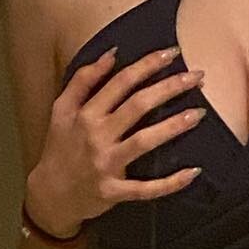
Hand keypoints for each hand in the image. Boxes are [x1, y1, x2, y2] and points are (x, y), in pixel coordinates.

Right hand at [26, 47, 208, 234]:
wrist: (48, 196)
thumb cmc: (60, 147)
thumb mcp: (61, 110)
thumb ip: (83, 80)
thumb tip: (112, 53)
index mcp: (85, 114)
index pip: (121, 82)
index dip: (147, 65)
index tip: (172, 52)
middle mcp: (96, 136)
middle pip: (137, 106)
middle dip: (169, 88)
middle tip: (197, 76)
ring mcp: (105, 165)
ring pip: (144, 142)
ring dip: (173, 127)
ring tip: (200, 114)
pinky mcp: (113, 191)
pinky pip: (146, 188)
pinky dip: (170, 183)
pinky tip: (194, 171)